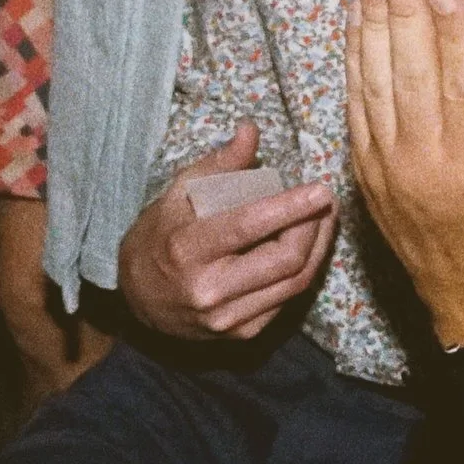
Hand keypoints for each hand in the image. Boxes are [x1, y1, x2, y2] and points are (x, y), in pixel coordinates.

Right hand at [117, 121, 337, 339]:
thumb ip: (219, 164)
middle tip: (326, 199)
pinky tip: (309, 246)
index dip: (290, 207)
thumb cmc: (160, 235)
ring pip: (295, 282)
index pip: (248, 226)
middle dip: (313, 226)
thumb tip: (251, 130)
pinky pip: (287, 300)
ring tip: (325, 217)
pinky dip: (304, 269)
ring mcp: (227, 319)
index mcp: (186, 250)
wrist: (137, 298)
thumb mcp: (177, 193)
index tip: (320, 189)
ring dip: (318, 246)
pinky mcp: (241, 333)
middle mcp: (208, 291)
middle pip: (283, 259)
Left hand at [346, 0, 463, 347]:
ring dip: (372, 22)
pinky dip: (353, 56)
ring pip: (375, 81)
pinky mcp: (365, 164)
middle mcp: (422, 160)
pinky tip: (355, 16)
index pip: (461, 85)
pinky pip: (355, 101)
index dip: (454, 33)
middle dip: (403, 12)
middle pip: (410, 73)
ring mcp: (386, 162)